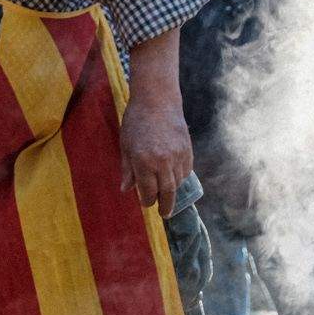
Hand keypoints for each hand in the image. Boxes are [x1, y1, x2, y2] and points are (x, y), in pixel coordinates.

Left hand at [119, 28, 191, 216]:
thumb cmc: (136, 122)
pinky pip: (186, 170)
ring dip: (172, 190)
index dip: (147, 201)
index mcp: (143, 162)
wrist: (157, 100)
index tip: (146, 204)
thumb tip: (126, 190)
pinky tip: (175, 178)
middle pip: (167, 192)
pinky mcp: (188, 149)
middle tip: (165, 214)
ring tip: (168, 195)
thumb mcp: (125, 146)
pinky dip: (181, 177)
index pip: (148, 191)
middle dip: (165, 205)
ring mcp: (177, 156)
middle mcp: (162, 162)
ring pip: (178, 182)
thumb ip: (127, 170)